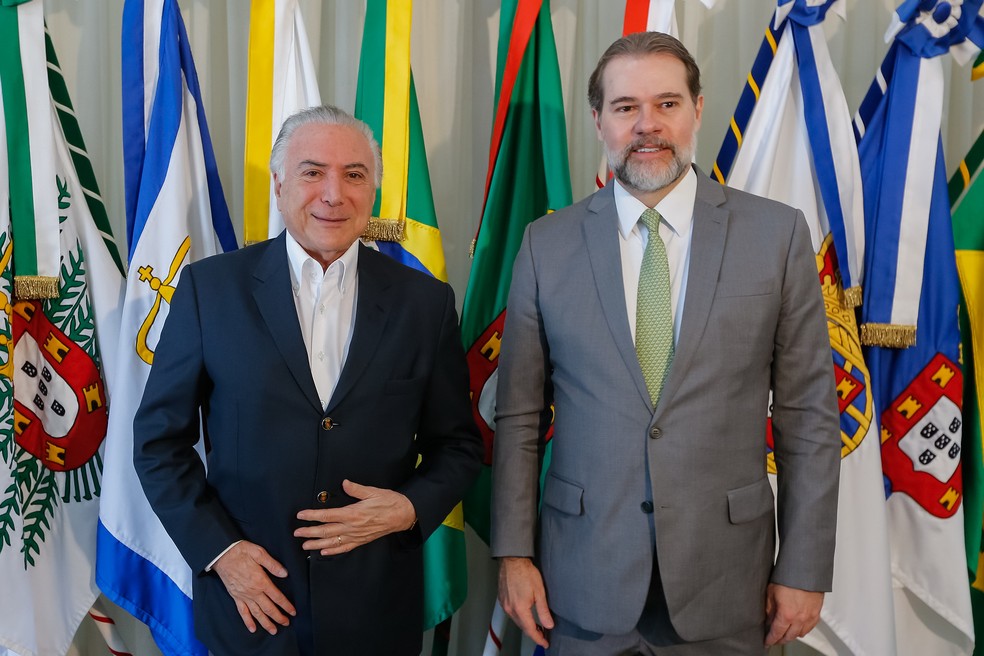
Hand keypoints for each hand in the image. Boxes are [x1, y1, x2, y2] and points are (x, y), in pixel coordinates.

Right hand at [211, 541, 294, 634]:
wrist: (222, 555)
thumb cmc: (241, 552)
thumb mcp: (259, 553)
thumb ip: (273, 564)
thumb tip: (285, 573)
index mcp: (261, 581)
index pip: (277, 597)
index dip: (286, 606)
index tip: (293, 612)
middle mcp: (253, 592)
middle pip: (268, 608)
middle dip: (279, 617)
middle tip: (286, 623)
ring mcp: (244, 596)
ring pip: (257, 613)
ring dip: (266, 623)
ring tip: (274, 630)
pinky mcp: (235, 597)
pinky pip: (242, 612)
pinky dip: (247, 621)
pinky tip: (252, 629)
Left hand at [294, 479, 415, 554]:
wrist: (403, 515)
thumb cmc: (389, 502)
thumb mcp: (373, 492)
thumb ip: (356, 489)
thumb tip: (344, 483)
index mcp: (353, 513)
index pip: (327, 516)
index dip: (312, 516)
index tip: (301, 515)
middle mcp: (352, 527)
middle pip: (326, 531)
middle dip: (309, 532)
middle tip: (296, 533)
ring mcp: (356, 536)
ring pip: (332, 542)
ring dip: (317, 544)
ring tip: (305, 545)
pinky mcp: (361, 541)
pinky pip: (344, 548)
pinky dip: (333, 551)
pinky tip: (324, 552)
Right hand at [498, 557, 553, 648]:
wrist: (512, 560)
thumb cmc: (526, 573)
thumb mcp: (540, 592)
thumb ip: (543, 610)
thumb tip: (549, 625)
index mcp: (520, 609)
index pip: (530, 630)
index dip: (538, 639)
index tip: (545, 643)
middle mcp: (510, 609)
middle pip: (522, 627)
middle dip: (533, 633)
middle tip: (543, 635)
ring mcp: (504, 604)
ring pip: (516, 620)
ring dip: (526, 625)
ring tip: (536, 626)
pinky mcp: (502, 599)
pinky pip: (511, 613)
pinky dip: (519, 617)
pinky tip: (525, 615)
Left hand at [764, 583, 822, 646]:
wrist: (805, 570)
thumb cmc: (788, 577)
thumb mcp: (771, 592)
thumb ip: (769, 609)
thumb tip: (768, 619)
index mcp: (786, 614)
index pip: (777, 633)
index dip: (770, 639)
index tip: (767, 642)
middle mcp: (799, 618)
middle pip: (789, 637)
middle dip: (780, 639)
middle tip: (774, 639)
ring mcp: (810, 616)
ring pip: (800, 634)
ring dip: (792, 635)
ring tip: (785, 633)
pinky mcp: (817, 612)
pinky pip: (810, 627)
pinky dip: (803, 630)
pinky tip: (798, 627)